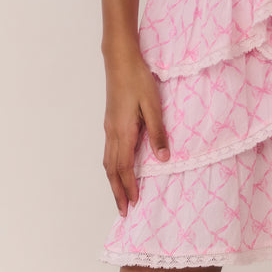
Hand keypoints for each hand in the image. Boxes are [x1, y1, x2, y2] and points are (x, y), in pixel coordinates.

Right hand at [102, 49, 169, 216]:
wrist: (120, 60)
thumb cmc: (138, 79)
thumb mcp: (153, 105)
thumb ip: (158, 132)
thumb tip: (163, 159)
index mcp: (123, 131)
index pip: (125, 167)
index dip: (130, 186)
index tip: (135, 203)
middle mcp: (112, 133)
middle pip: (112, 170)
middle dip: (117, 191)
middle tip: (123, 211)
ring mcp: (109, 127)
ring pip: (107, 161)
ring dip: (113, 181)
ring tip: (119, 196)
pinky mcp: (110, 122)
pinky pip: (108, 151)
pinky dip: (111, 167)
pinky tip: (117, 169)